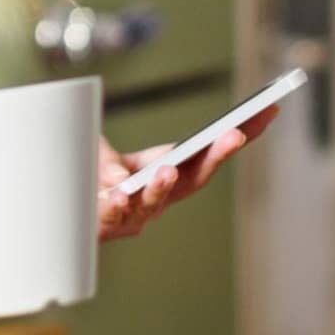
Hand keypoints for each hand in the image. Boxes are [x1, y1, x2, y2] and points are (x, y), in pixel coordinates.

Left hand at [95, 104, 278, 241]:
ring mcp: (137, 214)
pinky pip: (114, 213)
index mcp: (171, 173)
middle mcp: (162, 198)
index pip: (210, 153)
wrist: (66, 211)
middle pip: (195, 178)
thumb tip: (119, 180)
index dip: (239, 136)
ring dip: (164, 184)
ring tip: (168, 170)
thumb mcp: (106, 155)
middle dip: (216, 157)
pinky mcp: (108, 224)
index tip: (267, 110)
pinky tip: (116, 190)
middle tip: (234, 135)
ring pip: (155, 200)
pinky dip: (117, 200)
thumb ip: (111, 162)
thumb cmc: (93, 177)